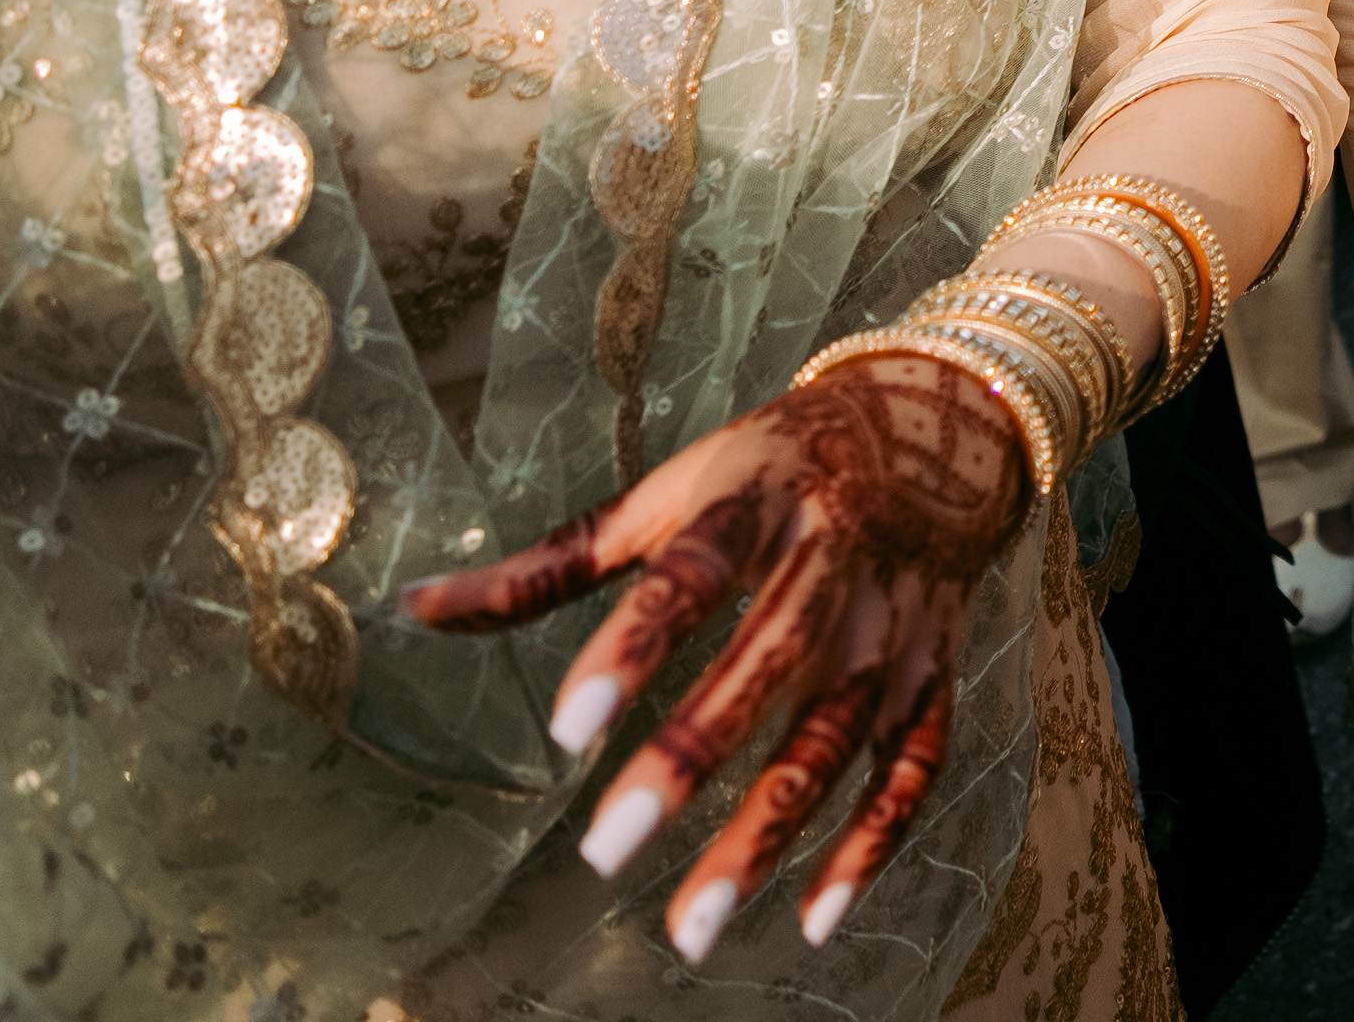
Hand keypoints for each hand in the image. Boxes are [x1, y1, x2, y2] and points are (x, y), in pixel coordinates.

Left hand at [404, 352, 1031, 959]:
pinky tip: (811, 919)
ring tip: (689, 926)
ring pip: (838, 736)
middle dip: (694, 756)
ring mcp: (893, 621)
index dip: (634, 648)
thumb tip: (413, 608)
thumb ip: (551, 565)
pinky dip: (874, 842)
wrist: (940, 427)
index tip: (567, 732)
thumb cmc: (770, 468)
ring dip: (770, 833)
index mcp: (759, 501)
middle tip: (604, 851)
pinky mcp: (934, 668)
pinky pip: (914, 764)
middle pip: (770, 662)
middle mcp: (835, 560)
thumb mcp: (668, 494)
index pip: (695, 574)